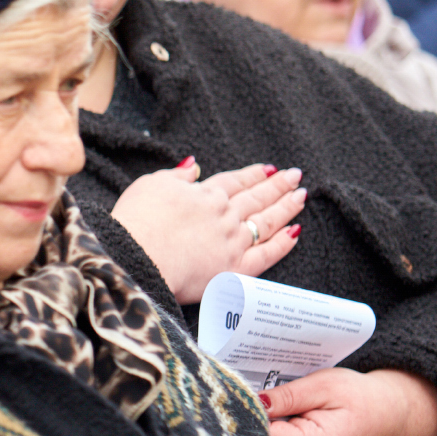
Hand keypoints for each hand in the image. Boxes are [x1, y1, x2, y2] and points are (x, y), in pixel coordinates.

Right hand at [109, 160, 305, 302]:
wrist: (135, 257)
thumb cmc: (136, 221)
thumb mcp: (150, 185)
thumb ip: (175, 176)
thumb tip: (193, 166)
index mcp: (205, 195)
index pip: (235, 181)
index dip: (252, 174)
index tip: (268, 170)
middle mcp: (225, 215)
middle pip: (257, 197)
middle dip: (277, 185)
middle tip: (295, 176)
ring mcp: (233, 242)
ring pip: (267, 222)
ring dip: (286, 207)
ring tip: (301, 197)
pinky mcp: (234, 269)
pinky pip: (267, 255)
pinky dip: (283, 244)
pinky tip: (295, 233)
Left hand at [263, 367, 436, 435]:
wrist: (392, 421)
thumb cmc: (364, 400)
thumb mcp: (325, 386)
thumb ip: (287, 397)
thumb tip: (252, 402)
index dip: (249, 417)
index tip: (240, 400)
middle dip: (254, 422)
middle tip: (259, 398)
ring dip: (265, 430)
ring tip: (281, 410)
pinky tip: (284, 422)